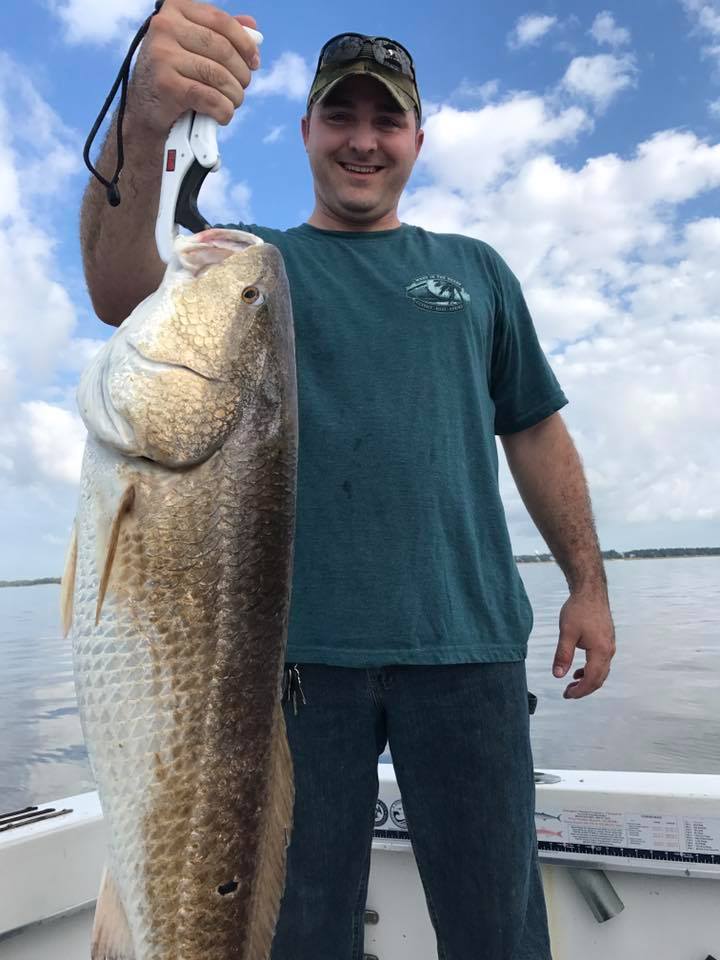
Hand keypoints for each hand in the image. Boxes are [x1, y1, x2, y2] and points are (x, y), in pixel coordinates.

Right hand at [128, 0, 260, 133]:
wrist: (145, 109)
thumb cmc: (174, 74)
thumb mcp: (193, 46)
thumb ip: (220, 34)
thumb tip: (253, 28)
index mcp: (175, 9)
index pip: (221, 21)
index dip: (245, 44)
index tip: (254, 62)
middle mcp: (165, 27)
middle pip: (223, 50)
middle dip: (241, 73)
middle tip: (241, 87)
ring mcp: (163, 55)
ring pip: (219, 75)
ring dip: (234, 95)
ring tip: (232, 102)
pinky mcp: (167, 85)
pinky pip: (210, 98)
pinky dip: (223, 110)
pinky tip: (223, 114)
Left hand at [552, 591, 615, 698]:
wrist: (591, 592)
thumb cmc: (579, 610)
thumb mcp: (566, 633)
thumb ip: (563, 655)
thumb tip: (558, 675)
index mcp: (600, 651)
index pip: (591, 679)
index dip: (580, 691)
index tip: (566, 695)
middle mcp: (609, 651)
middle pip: (599, 678)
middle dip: (584, 689)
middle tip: (567, 693)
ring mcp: (610, 646)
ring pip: (601, 671)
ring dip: (588, 680)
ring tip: (572, 684)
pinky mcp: (607, 641)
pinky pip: (602, 662)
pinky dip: (591, 670)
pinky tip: (578, 671)